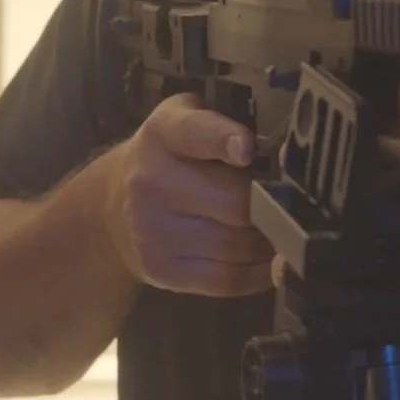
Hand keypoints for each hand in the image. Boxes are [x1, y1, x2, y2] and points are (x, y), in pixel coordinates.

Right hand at [100, 93, 274, 297]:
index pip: (195, 132)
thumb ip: (225, 122)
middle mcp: (151, 182)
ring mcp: (152, 231)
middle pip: (235, 202)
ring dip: (268, 241)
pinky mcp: (161, 270)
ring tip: (277, 228)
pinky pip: (227, 280)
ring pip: (237, 245)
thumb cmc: (169, 157)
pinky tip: (267, 260)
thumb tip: (282, 152)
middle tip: (287, 203)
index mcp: (164, 134)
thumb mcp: (185, 120)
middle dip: (270, 205)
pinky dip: (258, 273)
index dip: (224, 140)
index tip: (247, 149)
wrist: (112, 206)